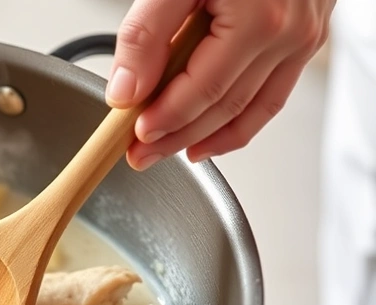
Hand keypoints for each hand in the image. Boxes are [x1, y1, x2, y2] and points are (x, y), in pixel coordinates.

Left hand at [105, 0, 334, 169]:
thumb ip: (146, 33)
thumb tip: (126, 91)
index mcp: (259, 21)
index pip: (202, 92)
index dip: (165, 120)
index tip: (132, 137)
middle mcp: (289, 33)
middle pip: (225, 107)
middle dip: (177, 137)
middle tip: (139, 155)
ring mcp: (303, 37)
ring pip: (253, 108)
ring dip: (209, 137)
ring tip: (172, 153)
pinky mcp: (306, 35)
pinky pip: (274, 93)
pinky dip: (243, 120)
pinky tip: (213, 134)